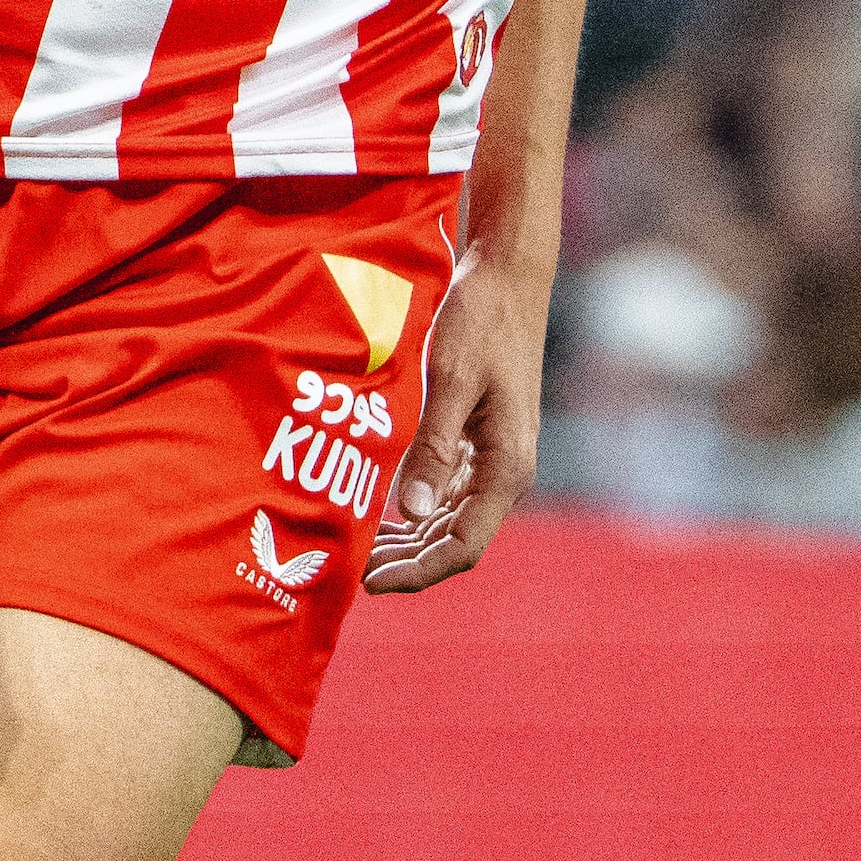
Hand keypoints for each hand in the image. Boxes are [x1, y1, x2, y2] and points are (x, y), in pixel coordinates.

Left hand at [367, 254, 545, 594]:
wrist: (509, 278)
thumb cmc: (480, 321)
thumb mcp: (449, 379)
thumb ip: (433, 446)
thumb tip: (411, 513)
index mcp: (507, 466)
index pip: (463, 548)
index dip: (417, 574)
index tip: (369, 583)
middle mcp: (508, 471)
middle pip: (455, 541)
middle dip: (406, 563)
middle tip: (350, 570)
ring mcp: (497, 457)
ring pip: (451, 520)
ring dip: (409, 540)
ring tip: (359, 548)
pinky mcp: (484, 440)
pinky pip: (450, 493)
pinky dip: (417, 510)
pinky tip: (382, 511)